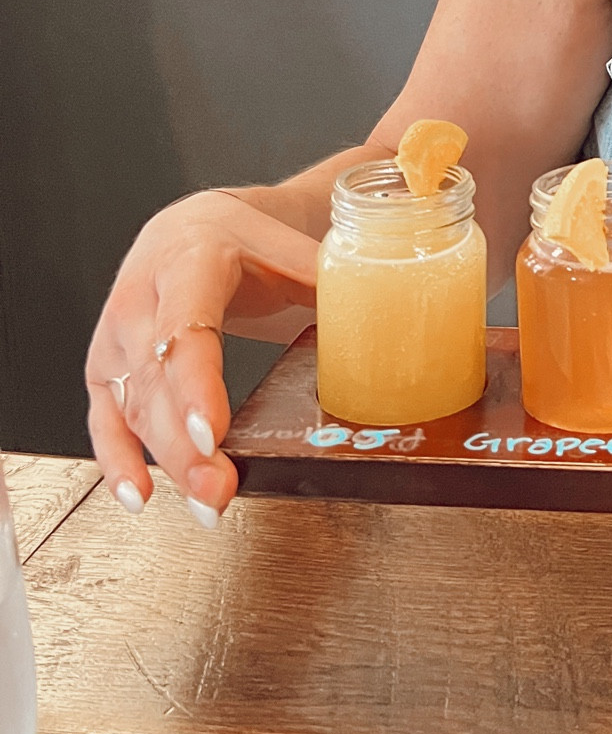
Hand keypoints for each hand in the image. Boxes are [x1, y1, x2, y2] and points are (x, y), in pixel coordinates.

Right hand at [85, 190, 319, 522]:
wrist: (192, 228)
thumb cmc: (243, 240)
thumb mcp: (286, 245)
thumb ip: (327, 281)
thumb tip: (385, 311)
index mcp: (189, 260)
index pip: (186, 327)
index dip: (195, 384)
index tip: (211, 434)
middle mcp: (142, 298)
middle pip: (155, 379)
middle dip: (183, 445)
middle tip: (218, 492)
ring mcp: (117, 336)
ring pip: (132, 406)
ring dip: (166, 462)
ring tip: (205, 505)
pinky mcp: (105, 367)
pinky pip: (106, 418)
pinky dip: (119, 460)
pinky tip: (140, 495)